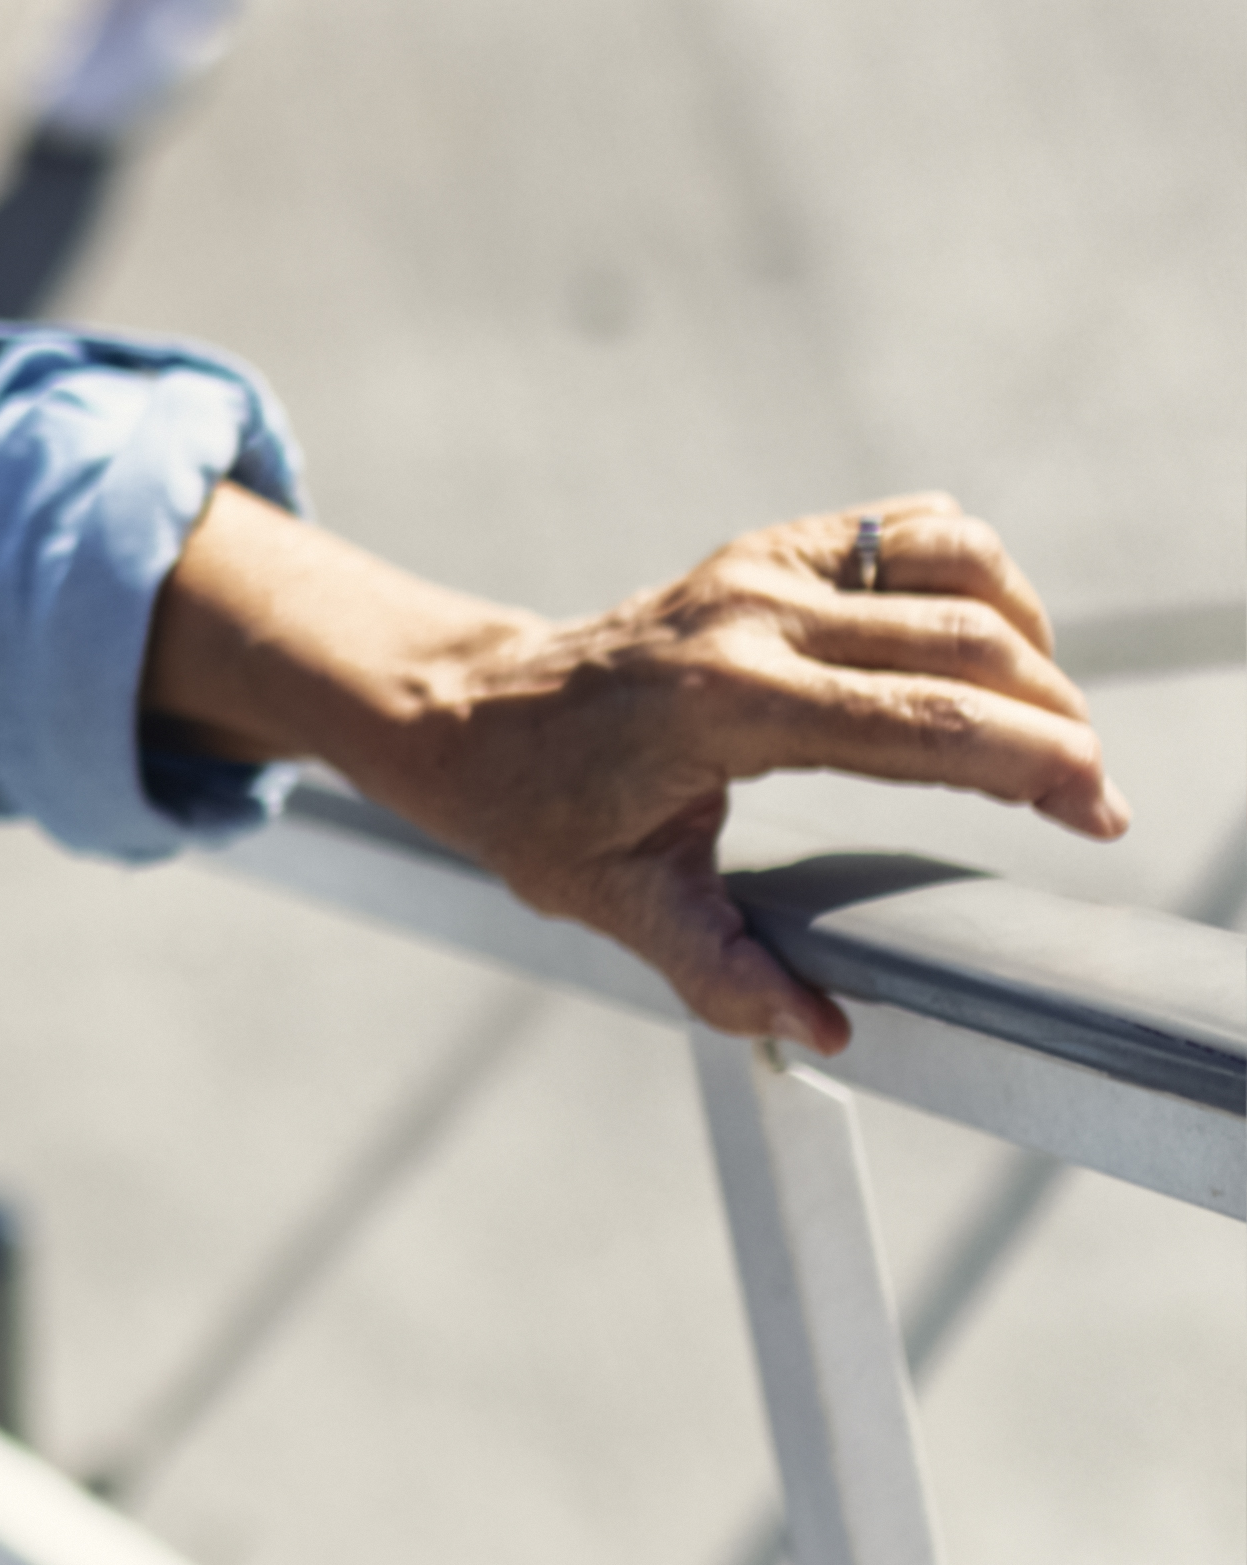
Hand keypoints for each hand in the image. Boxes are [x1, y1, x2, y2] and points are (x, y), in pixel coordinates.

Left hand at [149, 488, 1124, 1054]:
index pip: (925, 723)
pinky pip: (911, 532)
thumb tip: (822, 1032)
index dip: (1034, 766)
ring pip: (958, 568)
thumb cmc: (537, 813)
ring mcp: (762, 568)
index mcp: (726, 705)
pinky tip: (986, 649)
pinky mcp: (768, 546)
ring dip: (1029, 642)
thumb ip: (719, 970)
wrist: (468, 714)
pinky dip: (976, 578)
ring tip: (1039, 728)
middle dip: (1055, 721)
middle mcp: (753, 618)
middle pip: (968, 643)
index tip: (1096, 816)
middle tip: (1088, 799)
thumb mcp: (614, 903)